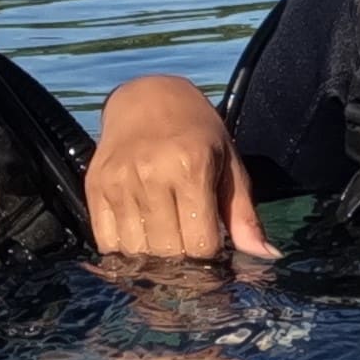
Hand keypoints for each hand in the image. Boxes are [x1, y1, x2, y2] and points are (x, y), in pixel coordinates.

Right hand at [87, 70, 272, 262]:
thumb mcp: (229, 164)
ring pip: (137, 253)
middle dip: (184, 262)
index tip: (214, 248)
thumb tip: (265, 256)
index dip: (211, 256)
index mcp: (191, 167)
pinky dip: (126, 250)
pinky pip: (107, 244)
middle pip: (168, 253)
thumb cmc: (196, 133)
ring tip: (167, 240)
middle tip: (190, 248)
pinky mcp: (95, 188)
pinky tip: (142, 236)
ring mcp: (118, 183)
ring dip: (154, 258)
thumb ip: (244, 214)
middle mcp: (151, 175)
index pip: (201, 245)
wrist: (145, 97)